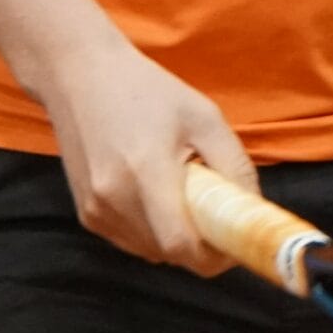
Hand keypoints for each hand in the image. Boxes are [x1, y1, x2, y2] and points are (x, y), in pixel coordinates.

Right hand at [40, 41, 254, 274]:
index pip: (182, 245)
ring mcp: (95, 211)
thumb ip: (234, 166)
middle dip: (198, 244)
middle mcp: (114, 199)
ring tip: (178, 191)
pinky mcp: (86, 215)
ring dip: (173, 237)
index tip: (233, 242)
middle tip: (212, 210)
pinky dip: (151, 231)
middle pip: (169, 253)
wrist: (79, 75)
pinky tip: (151, 193)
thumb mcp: (204, 116)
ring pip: (150, 251)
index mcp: (146, 171)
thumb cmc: (147, 90)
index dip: (214, 256)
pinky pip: (131, 241)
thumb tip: (253, 210)